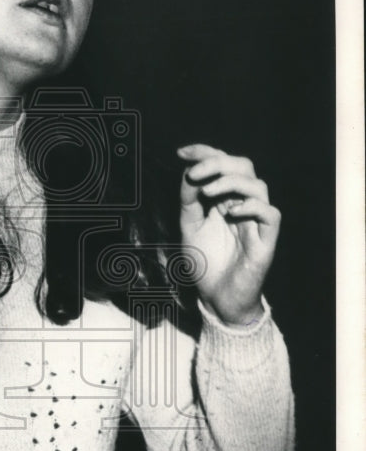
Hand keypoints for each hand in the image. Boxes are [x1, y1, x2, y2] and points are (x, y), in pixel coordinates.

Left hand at [177, 144, 281, 325]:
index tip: (181, 153)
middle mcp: (243, 204)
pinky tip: (230, 213)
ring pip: (258, 185)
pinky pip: (270, 214)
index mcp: (225, 198)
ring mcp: (256, 221)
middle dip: (218, 162)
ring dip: (231, 182)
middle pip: (243, 166)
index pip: (222, 164)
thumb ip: (188, 200)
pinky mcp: (266, 239)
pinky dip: (251, 206)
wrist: (216, 298)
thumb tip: (188, 173)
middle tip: (195, 172)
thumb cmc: (206, 262)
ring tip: (207, 192)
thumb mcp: (189, 226)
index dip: (205, 152)